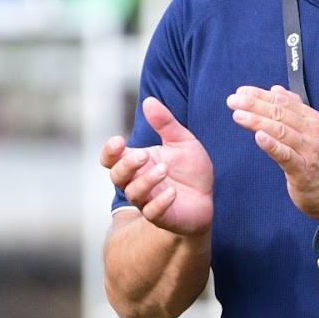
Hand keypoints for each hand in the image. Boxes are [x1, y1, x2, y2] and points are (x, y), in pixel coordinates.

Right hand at [101, 97, 214, 235]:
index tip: (120, 141)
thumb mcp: (182, 141)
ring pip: (134, 193)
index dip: (109, 151)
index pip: (111, 159)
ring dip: (146, 180)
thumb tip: (149, 101)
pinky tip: (172, 193)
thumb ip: (165, 123)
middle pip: (117, 176)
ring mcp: (148, 200)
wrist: (208, 197)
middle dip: (127, 165)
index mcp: (137, 162)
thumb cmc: (190, 169)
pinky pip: (153, 212)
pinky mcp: (163, 216)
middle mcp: (137, 181)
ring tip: (164, 169)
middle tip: (144, 155)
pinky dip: (160, 202)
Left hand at [227, 84, 318, 221]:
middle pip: (280, 114)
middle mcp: (311, 131)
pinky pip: (286, 155)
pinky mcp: (303, 170)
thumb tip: (275, 89)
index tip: (241, 91)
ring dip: (258, 122)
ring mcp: (309, 151)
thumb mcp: (306, 129)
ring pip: (281, 131)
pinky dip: (272, 145)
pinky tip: (258, 137)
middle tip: (233, 101)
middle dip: (254, 105)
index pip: (283, 101)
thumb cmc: (313, 158)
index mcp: (311, 118)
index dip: (260, 95)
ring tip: (239, 116)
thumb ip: (292, 108)